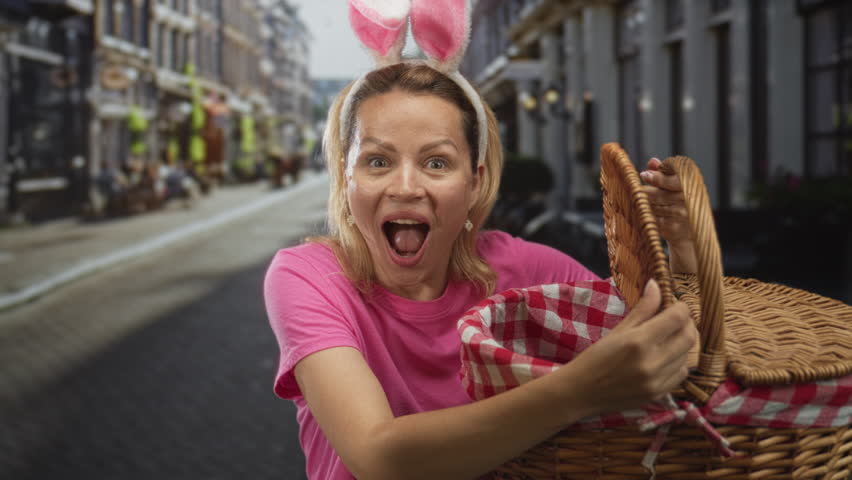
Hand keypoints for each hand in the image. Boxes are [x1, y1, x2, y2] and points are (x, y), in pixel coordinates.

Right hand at [563, 279, 696, 415]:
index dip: (681, 307)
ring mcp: (657, 381)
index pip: (677, 317)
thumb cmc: (594, 358)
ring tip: (669, 338)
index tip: (675, 304)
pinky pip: (681, 374)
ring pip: (687, 356)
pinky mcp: (659, 394)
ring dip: (682, 343)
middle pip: (689, 337)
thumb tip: (656, 285)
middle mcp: (652, 362)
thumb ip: (642, 308)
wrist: (581, 392)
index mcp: (639, 341)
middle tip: (676, 319)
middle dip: (687, 323)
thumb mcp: (617, 330)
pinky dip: (678, 363)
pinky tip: (665, 358)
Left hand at [640, 158, 695, 272]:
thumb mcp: (675, 184)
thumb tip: (652, 161)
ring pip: (653, 207)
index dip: (658, 178)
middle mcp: (688, 201)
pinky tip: (640, 213)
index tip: (644, 175)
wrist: (690, 230)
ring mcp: (681, 216)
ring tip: (636, 201)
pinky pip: (652, 219)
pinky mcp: (673, 229)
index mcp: (690, 186)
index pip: (674, 181)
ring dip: (642, 204)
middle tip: (633, 190)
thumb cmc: (679, 201)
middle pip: (658, 195)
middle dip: (644, 192)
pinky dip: (644, 215)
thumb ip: (663, 172)